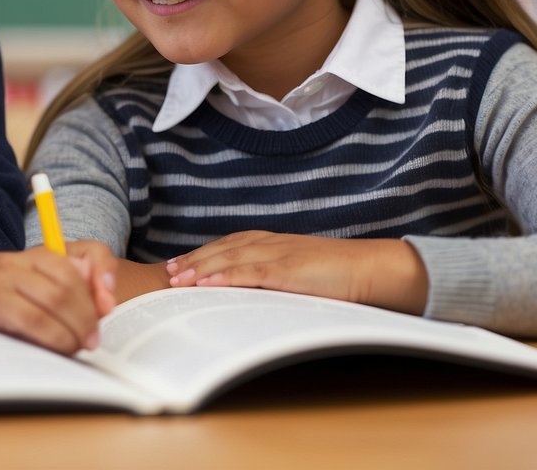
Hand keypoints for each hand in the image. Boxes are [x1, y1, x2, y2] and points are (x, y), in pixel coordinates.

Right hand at [0, 240, 116, 353]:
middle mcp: (10, 262)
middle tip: (76, 352)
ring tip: (49, 356)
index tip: (91, 340)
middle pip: (54, 295)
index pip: (72, 280)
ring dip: (38, 337)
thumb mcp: (64, 266)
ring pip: (12, 306)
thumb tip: (106, 296)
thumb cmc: (24, 278)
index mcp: (39, 256)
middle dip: (71, 332)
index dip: (87, 312)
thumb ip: (95, 264)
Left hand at [165, 231, 427, 313]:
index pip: (227, 246)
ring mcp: (278, 254)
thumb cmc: (336, 274)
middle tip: (167, 272)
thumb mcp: (298, 273)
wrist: (369, 268)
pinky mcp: (287, 269)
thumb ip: (274, 277)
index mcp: (272, 242)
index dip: (201, 254)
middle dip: (192, 260)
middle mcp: (269, 243)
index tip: (177, 264)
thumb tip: (249, 292)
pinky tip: (207, 284)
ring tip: (176, 279)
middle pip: (221, 249)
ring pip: (229, 258)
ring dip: (200, 268)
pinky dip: (225, 276)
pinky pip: (250, 272)